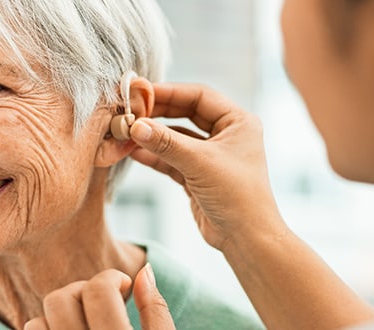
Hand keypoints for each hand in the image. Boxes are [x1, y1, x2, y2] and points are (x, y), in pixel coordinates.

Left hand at [24, 265, 173, 329]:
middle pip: (60, 300)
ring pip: (36, 322)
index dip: (111, 278)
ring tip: (84, 321)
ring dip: (60, 314)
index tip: (123, 286)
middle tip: (103, 302)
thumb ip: (157, 313)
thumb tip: (144, 271)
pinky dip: (46, 329)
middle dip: (82, 291)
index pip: (98, 292)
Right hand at [129, 83, 283, 250]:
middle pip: (185, 113)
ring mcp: (210, 156)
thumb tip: (135, 125)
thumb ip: (166, 142)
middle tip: (131, 110)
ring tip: (127, 132)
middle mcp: (226, 135)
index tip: (141, 93)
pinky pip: (171, 158)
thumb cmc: (237, 196)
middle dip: (158, 113)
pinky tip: (134, 152)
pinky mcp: (197, 175)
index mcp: (237, 122)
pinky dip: (154, 156)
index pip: (199, 96)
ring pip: (176, 137)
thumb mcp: (200, 163)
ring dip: (153, 136)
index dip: (169, 92)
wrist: (246, 239)